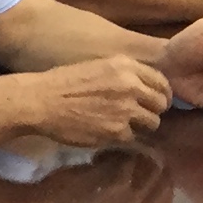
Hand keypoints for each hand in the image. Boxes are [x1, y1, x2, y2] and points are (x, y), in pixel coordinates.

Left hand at [24, 148, 175, 202]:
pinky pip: (130, 159)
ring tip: (109, 159)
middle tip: (131, 156)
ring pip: (148, 167)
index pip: (167, 198)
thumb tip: (157, 178)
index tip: (146, 165)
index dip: (160, 177)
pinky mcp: (118, 183)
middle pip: (163, 182)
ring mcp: (130, 202)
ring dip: (131, 156)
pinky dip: (113, 154)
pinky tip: (97, 158)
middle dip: (150, 163)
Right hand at [25, 55, 173, 147]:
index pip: (161, 81)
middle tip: (140, 116)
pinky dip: (122, 137)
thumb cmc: (64, 82)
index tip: (155, 101)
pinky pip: (132, 137)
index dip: (161, 93)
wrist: (41, 100)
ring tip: (122, 125)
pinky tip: (106, 132)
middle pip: (161, 103)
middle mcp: (131, 85)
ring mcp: (126, 109)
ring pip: (152, 122)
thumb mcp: (99, 67)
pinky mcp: (118, 130)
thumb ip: (124, 75)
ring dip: (140, 126)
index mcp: (126, 65)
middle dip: (153, 111)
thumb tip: (144, 88)